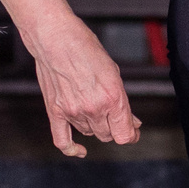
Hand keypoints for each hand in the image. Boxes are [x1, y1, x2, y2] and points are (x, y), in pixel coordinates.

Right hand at [23, 14, 142, 156]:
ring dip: (95, 126)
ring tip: (95, 110)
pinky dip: (72, 149)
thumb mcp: (113, 71)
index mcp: (112, 97)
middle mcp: (93, 107)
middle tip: (115, 117)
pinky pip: (63, 141)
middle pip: (108, 135)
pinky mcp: (55, 111)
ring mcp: (73, 111)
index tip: (133, 131)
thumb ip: (122, 100)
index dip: (131, 135)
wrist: (55, 37)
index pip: (124, 134)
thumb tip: (132, 121)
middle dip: (114, 127)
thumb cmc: (84, 47)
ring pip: (90, 133)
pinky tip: (80, 150)